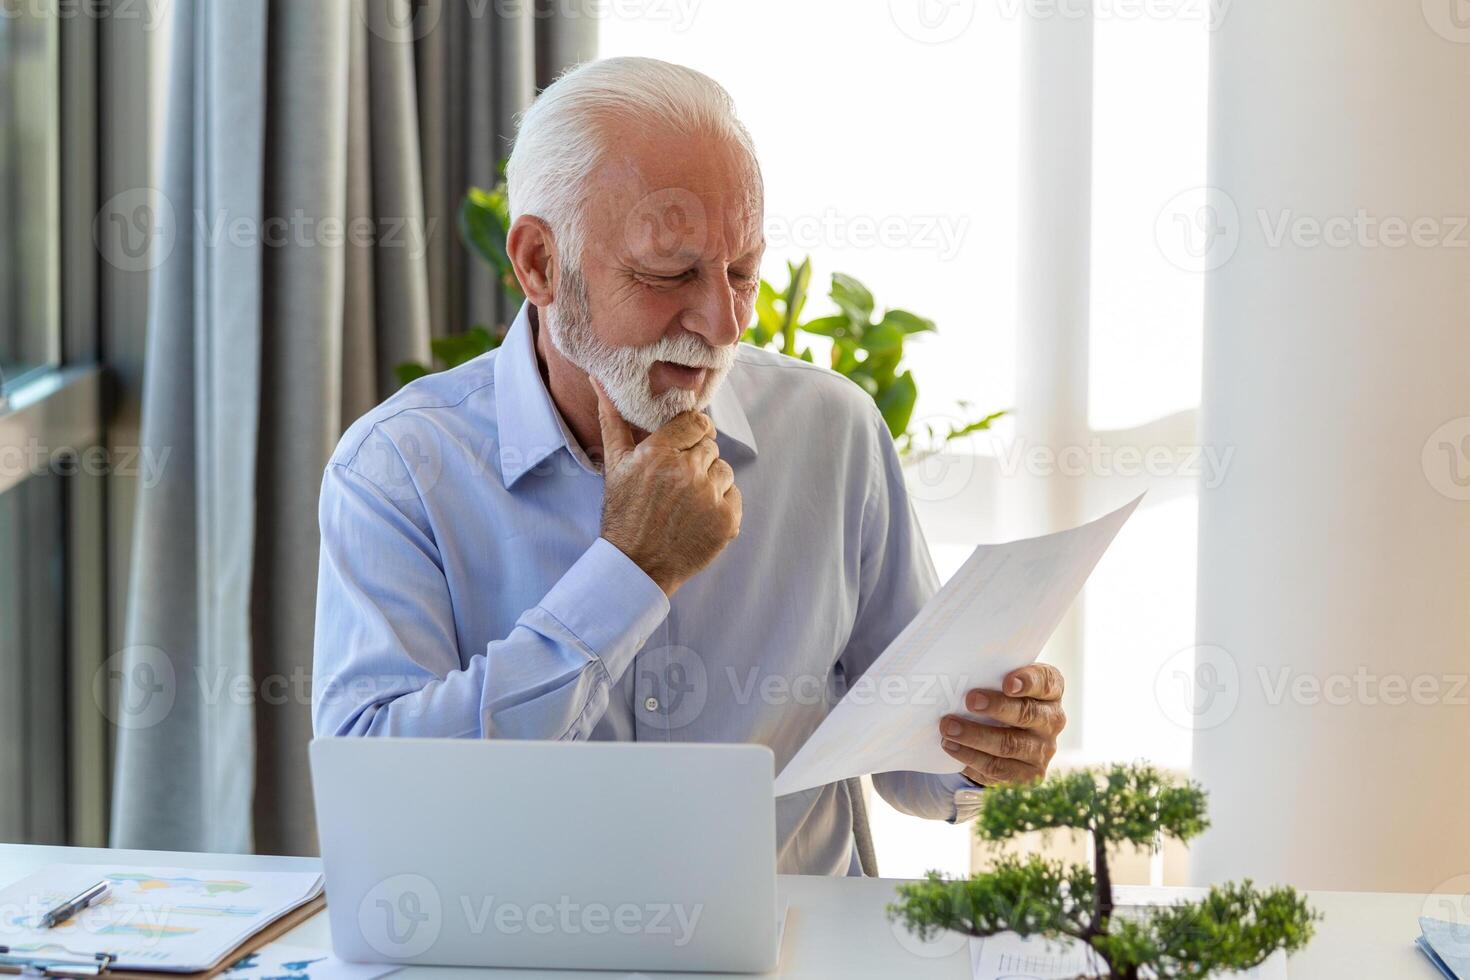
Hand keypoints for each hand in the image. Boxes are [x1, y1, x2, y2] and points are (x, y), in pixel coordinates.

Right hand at [594, 380, 742, 597]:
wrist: (636, 566)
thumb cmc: (623, 514)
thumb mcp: (615, 465)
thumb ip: (613, 420)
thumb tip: (601, 381)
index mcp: (659, 452)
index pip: (696, 422)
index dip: (690, 433)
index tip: (681, 448)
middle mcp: (688, 471)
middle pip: (711, 445)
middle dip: (697, 459)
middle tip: (677, 481)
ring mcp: (710, 496)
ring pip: (724, 470)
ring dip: (710, 481)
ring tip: (686, 501)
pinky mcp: (727, 520)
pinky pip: (734, 495)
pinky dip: (720, 504)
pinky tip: (697, 516)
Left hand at [938, 663, 1065, 786]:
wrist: (1007, 741)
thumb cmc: (1001, 701)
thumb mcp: (1002, 684)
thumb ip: (991, 676)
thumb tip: (958, 674)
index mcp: (1050, 692)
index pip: (1047, 682)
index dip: (1029, 682)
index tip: (1008, 683)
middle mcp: (1052, 720)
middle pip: (1027, 714)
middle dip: (997, 707)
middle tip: (971, 701)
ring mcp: (1043, 750)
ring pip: (1010, 744)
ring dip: (975, 736)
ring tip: (949, 728)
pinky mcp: (1029, 775)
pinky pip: (998, 768)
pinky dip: (972, 758)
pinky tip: (952, 747)